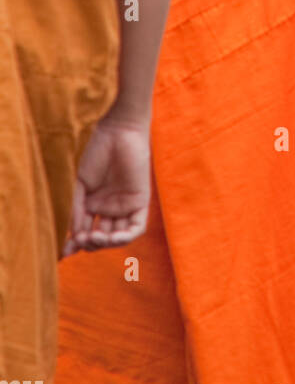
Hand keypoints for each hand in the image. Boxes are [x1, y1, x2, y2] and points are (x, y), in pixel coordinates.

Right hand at [62, 117, 150, 255]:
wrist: (117, 131)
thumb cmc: (97, 152)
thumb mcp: (81, 184)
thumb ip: (76, 208)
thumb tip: (72, 236)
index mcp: (94, 203)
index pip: (85, 231)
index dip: (76, 244)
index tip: (64, 252)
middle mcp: (110, 207)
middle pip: (101, 237)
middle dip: (90, 244)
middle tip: (81, 240)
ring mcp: (125, 205)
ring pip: (118, 236)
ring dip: (106, 243)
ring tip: (94, 237)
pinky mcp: (140, 201)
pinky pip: (137, 227)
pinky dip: (126, 237)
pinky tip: (112, 238)